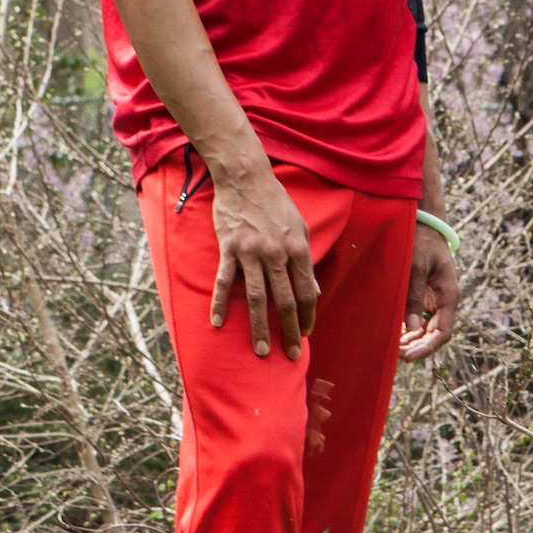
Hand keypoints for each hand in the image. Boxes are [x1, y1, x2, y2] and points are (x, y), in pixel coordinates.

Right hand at [208, 157, 318, 358]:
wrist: (246, 178)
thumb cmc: (276, 203)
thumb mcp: (300, 227)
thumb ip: (307, 259)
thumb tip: (315, 291)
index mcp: (297, 249)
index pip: (307, 292)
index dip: (308, 316)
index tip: (306, 334)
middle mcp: (276, 254)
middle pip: (285, 301)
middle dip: (289, 332)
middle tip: (290, 355)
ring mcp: (251, 252)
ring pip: (257, 298)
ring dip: (259, 328)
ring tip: (260, 351)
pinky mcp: (229, 249)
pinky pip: (225, 282)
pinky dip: (220, 304)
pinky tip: (217, 324)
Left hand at [400, 221, 459, 360]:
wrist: (422, 222)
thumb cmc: (420, 241)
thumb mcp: (415, 267)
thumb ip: (414, 297)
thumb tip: (411, 328)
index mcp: (448, 295)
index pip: (443, 333)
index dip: (427, 348)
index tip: (408, 356)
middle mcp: (443, 301)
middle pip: (433, 335)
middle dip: (416, 347)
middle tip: (395, 355)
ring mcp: (434, 299)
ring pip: (425, 329)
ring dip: (411, 340)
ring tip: (391, 348)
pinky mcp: (423, 295)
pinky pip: (417, 318)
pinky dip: (407, 329)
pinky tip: (392, 335)